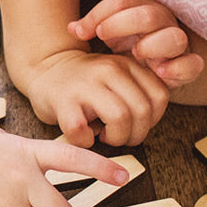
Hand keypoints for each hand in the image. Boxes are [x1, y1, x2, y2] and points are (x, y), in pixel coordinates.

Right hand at [23, 49, 171, 146]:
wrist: (47, 69)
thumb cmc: (86, 84)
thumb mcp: (118, 76)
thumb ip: (139, 90)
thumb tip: (151, 122)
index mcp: (127, 64)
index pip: (159, 96)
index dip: (152, 120)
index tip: (136, 124)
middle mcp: (109, 70)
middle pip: (142, 111)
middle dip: (135, 135)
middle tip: (120, 137)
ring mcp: (85, 85)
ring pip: (120, 118)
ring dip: (115, 138)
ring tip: (104, 136)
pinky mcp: (63, 102)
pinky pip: (83, 131)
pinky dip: (85, 141)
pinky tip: (83, 136)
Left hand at [70, 0, 203, 88]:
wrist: (147, 73)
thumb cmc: (125, 50)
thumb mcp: (107, 36)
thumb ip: (91, 28)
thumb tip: (71, 28)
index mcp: (141, 10)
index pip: (124, 0)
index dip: (100, 13)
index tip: (80, 31)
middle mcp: (162, 23)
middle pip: (149, 14)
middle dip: (122, 24)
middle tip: (103, 37)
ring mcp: (176, 45)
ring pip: (174, 37)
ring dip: (153, 45)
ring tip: (136, 54)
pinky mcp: (187, 66)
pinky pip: (193, 65)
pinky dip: (179, 68)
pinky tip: (159, 73)